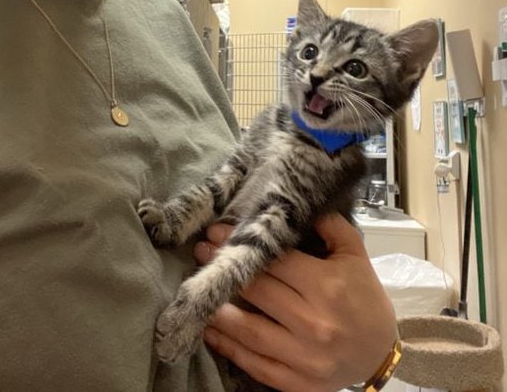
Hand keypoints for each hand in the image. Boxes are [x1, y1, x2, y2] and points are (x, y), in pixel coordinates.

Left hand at [193, 214, 397, 391]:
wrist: (380, 353)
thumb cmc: (365, 298)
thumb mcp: (355, 255)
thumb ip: (330, 225)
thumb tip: (300, 201)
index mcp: (327, 286)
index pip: (276, 260)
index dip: (244, 244)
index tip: (218, 231)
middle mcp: (313, 321)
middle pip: (257, 291)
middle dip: (224, 268)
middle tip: (200, 252)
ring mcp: (303, 356)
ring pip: (248, 330)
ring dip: (217, 309)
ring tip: (195, 290)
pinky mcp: (295, 381)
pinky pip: (254, 364)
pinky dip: (228, 347)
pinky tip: (209, 329)